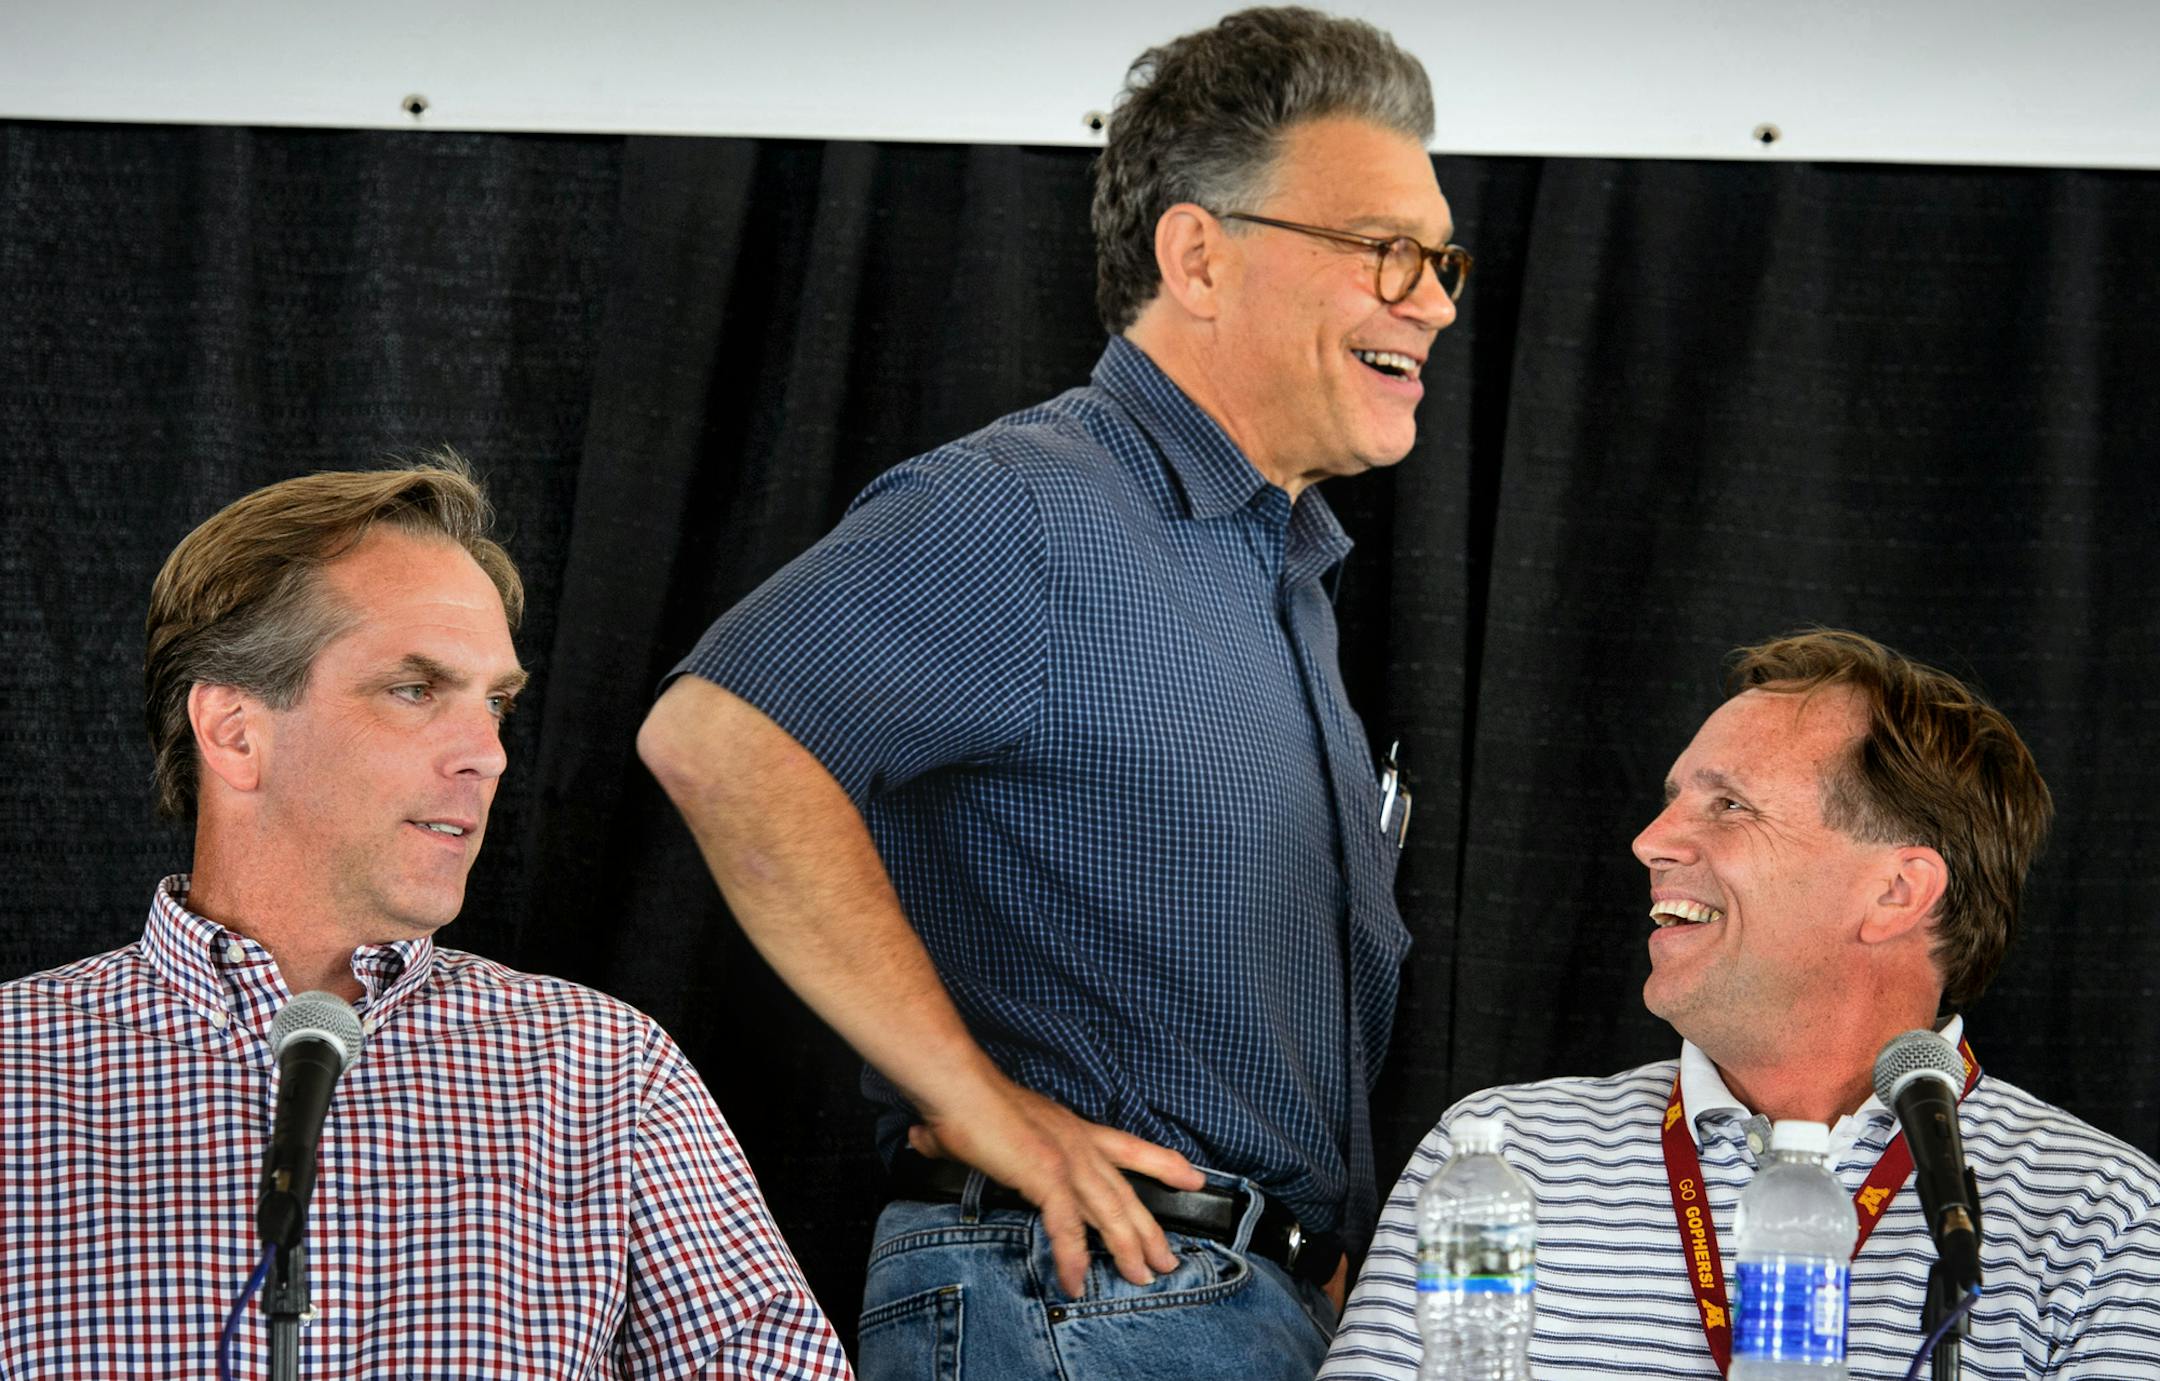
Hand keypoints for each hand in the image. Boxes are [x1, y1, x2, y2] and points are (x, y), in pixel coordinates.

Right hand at [907, 1079, 1203, 1298]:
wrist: (957, 1087)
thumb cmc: (964, 1101)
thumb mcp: (978, 1124)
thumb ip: (959, 1138)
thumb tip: (925, 1139)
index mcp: (1071, 1128)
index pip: (1128, 1147)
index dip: (1162, 1163)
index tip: (1192, 1175)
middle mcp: (1077, 1143)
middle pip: (1124, 1192)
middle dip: (1149, 1229)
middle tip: (1168, 1259)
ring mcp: (1067, 1160)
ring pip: (1109, 1213)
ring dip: (1127, 1248)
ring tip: (1141, 1276)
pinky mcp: (1047, 1177)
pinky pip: (1067, 1227)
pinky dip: (1074, 1256)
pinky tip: (1077, 1281)